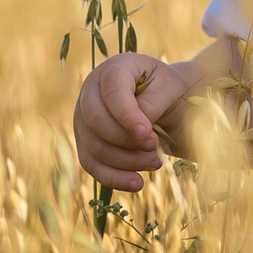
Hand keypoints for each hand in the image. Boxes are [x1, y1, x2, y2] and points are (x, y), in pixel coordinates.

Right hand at [74, 51, 188, 191]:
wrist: (162, 100)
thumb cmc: (166, 89)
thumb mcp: (170, 87)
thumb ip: (153, 103)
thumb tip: (137, 130)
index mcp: (113, 69)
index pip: (112, 92)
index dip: (127, 116)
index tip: (148, 134)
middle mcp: (91, 90)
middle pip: (96, 121)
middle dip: (126, 141)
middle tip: (156, 147)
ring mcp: (83, 116)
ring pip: (94, 146)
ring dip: (125, 161)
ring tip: (156, 163)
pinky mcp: (84, 141)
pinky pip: (91, 164)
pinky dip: (113, 178)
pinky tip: (137, 183)